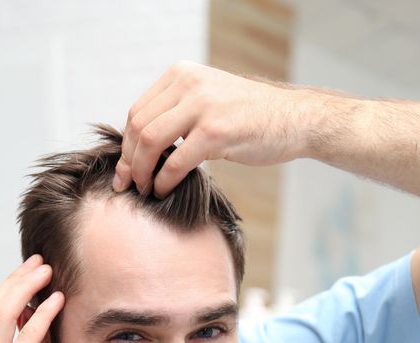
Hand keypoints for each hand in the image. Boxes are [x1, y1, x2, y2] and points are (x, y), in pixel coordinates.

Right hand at [0, 255, 64, 342]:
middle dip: (16, 280)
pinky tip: (58, 301)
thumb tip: (34, 338)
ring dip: (27, 288)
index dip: (7, 290)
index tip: (27, 274)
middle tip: (38, 262)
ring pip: (4, 314)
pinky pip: (28, 336)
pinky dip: (43, 314)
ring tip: (48, 271)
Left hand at [114, 61, 305, 197]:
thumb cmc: (251, 116)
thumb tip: (143, 143)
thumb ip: (178, 110)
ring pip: (151, 142)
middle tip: (128, 185)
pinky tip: (164, 191)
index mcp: (182, 74)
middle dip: (129, 161)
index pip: (138, 110)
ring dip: (142, 172)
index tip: (125, 168)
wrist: (294, 119)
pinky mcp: (216, 132)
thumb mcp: (209, 98)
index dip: (127, 145)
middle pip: (139, 126)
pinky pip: (176, 161)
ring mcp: (203, 106)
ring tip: (145, 189)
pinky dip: (164, 181)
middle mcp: (189, 84)